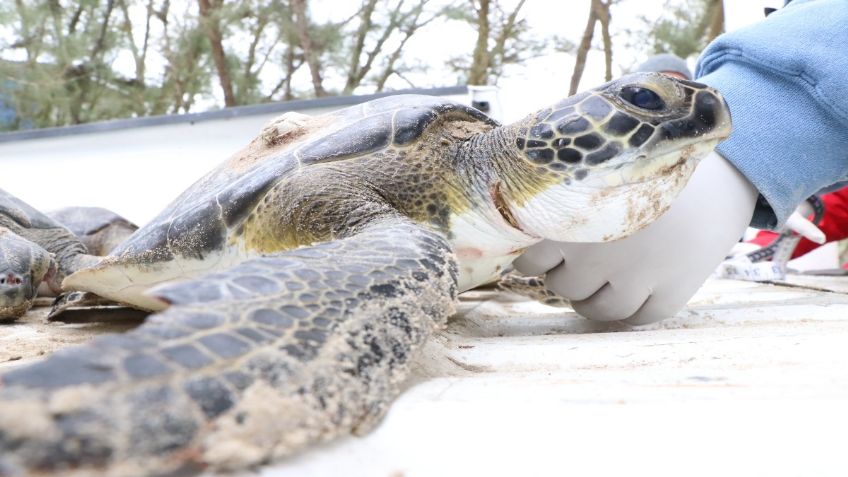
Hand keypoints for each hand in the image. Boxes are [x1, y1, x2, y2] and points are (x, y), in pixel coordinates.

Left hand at [514, 151, 757, 324]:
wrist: (727, 168)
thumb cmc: (651, 165)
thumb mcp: (600, 169)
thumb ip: (564, 195)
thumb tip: (517, 213)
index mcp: (576, 217)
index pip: (531, 260)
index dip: (537, 258)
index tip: (547, 251)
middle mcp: (600, 251)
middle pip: (562, 286)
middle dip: (566, 275)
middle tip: (582, 261)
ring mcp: (637, 276)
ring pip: (595, 309)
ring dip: (591, 300)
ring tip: (601, 283)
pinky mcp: (672, 293)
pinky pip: (636, 319)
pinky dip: (629, 312)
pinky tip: (632, 292)